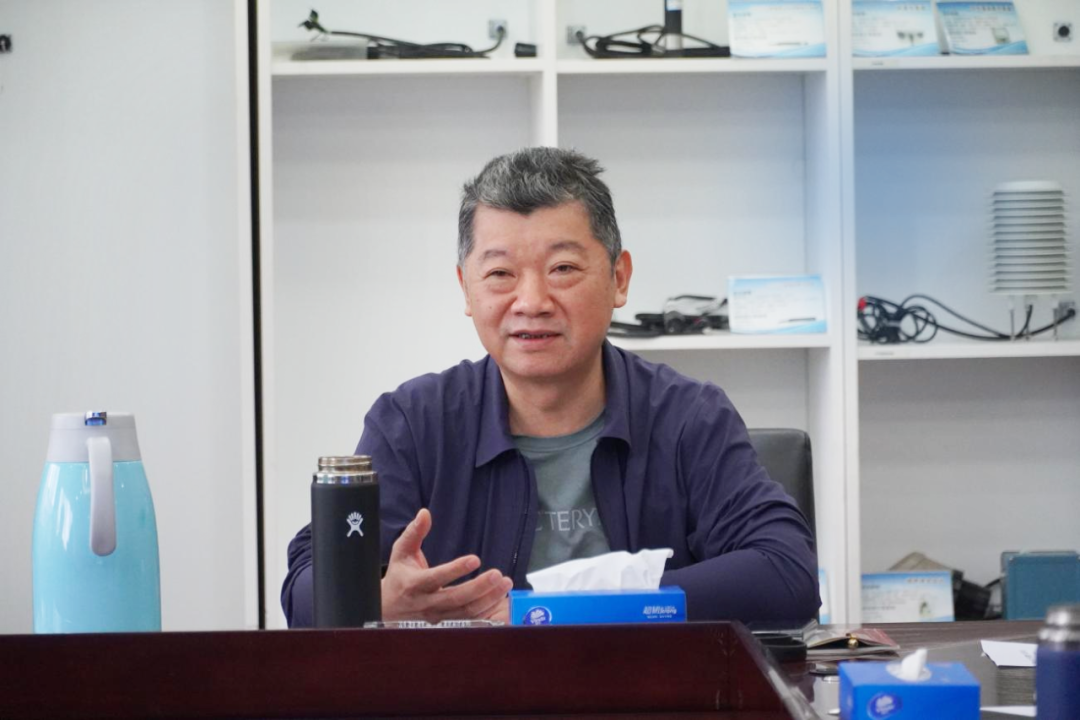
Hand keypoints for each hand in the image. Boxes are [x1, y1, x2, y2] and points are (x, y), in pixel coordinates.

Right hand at [381, 508, 512, 623]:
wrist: (388, 609)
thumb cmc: (399, 576)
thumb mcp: (401, 552)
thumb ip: (414, 532)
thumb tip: (424, 513)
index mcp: (414, 584)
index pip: (436, 578)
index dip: (456, 570)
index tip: (475, 559)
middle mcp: (425, 604)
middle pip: (455, 599)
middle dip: (479, 587)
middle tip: (498, 575)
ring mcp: (435, 617)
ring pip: (464, 612)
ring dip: (487, 600)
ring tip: (505, 584)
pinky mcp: (444, 626)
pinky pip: (468, 621)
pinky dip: (485, 612)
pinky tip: (499, 599)